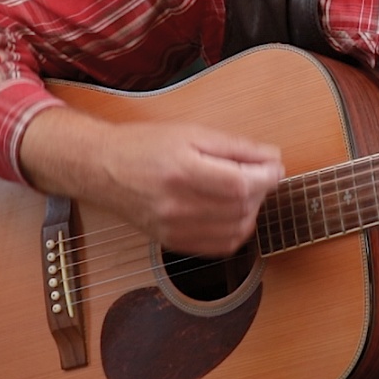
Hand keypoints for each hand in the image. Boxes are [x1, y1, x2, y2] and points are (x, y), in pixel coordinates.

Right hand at [20, 108, 283, 257]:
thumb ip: (235, 147)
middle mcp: (176, 205)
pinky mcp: (173, 243)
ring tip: (245, 189)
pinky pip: (221, 246)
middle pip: (241, 206)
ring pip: (236, 229)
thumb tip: (273, 159)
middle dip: (261, 189)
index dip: (267, 175)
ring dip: (252, 209)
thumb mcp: (192, 132)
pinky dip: (237, 229)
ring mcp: (174, 229)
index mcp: (181, 170)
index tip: (275, 165)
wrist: (103, 169)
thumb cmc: (147, 144)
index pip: (240, 183)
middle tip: (261, 172)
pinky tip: (232, 210)